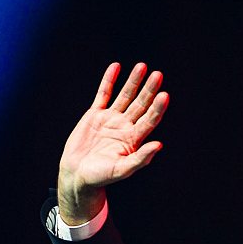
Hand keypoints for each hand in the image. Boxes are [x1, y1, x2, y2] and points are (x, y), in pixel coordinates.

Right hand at [57, 62, 168, 223]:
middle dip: (149, 90)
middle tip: (158, 75)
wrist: (78, 175)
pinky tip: (116, 67)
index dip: (157, 108)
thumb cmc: (101, 177)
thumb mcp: (122, 170)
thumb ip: (141, 158)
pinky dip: (109, 81)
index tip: (164, 95)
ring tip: (142, 66)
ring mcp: (111, 119)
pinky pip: (103, 94)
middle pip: (140, 105)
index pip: (149, 120)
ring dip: (133, 82)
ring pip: (125, 96)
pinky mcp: (95, 115)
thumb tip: (159, 145)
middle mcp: (125, 127)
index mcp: (133, 140)